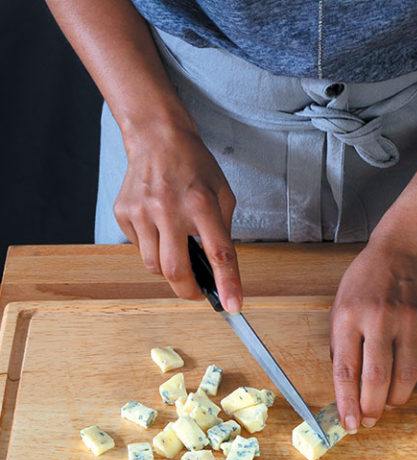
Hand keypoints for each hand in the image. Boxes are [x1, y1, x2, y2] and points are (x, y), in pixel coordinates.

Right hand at [114, 120, 241, 309]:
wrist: (157, 138)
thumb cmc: (194, 167)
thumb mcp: (223, 195)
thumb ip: (222, 232)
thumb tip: (221, 270)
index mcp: (201, 204)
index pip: (218, 252)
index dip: (227, 283)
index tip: (233, 306)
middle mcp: (168, 209)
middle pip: (176, 271)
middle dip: (189, 291)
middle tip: (197, 293)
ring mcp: (142, 212)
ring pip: (154, 266)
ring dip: (169, 268)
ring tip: (177, 246)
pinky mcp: (123, 213)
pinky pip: (139, 249)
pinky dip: (152, 248)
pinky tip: (159, 226)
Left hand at [330, 236, 416, 431]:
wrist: (402, 255)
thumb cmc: (365, 283)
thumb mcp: (339, 310)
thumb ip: (341, 349)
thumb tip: (347, 392)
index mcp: (349, 317)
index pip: (347, 371)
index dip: (347, 403)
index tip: (348, 424)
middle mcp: (380, 320)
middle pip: (377, 380)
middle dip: (371, 409)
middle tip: (368, 421)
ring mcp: (410, 323)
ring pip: (404, 379)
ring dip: (392, 400)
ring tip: (384, 403)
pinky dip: (409, 381)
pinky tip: (400, 378)